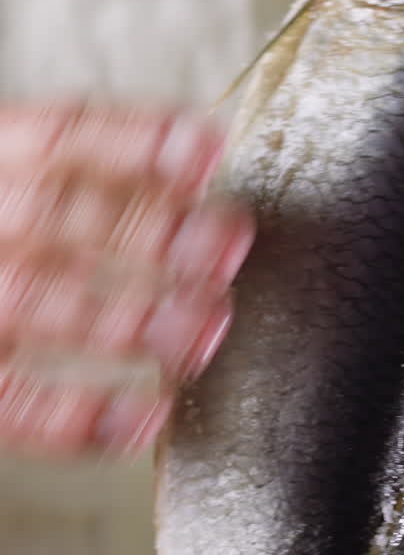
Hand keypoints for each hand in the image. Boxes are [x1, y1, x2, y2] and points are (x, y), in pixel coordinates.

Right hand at [0, 102, 253, 458]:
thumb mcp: (2, 188)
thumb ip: (54, 184)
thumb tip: (188, 175)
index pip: (56, 137)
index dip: (135, 140)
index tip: (206, 149)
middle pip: (55, 216)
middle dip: (151, 229)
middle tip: (229, 240)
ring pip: (35, 302)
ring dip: (130, 316)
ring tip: (206, 327)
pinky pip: (11, 405)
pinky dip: (82, 417)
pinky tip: (148, 416)